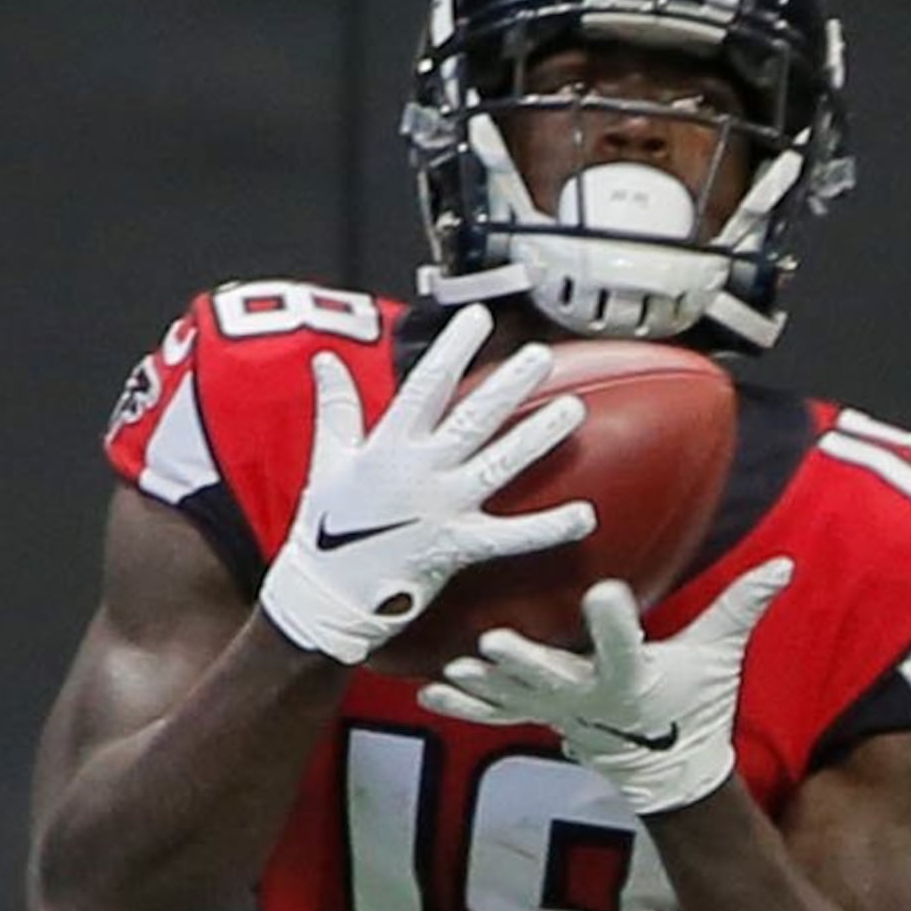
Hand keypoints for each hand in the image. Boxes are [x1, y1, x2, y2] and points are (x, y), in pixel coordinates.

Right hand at [257, 307, 596, 665]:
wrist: (325, 593)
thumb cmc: (328, 526)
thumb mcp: (328, 458)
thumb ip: (336, 407)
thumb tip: (325, 359)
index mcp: (388, 444)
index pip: (426, 384)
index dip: (454, 348)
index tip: (478, 316)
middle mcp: (418, 470)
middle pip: (472, 418)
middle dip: (508, 385)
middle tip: (542, 356)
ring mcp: (441, 508)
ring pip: (498, 465)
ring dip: (538, 438)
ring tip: (575, 410)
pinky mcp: (457, 547)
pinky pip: (511, 537)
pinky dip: (548, 528)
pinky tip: (585, 515)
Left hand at [425, 560, 797, 815]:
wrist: (668, 770)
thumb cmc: (694, 703)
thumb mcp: (720, 656)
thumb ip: (742, 607)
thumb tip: (784, 565)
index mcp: (634, 678)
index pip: (628, 647)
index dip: (616, 623)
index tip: (606, 594)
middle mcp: (593, 699)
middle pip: (556, 679)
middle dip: (526, 662)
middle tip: (493, 643)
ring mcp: (562, 714)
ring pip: (516, 699)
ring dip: (484, 686)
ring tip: (453, 669)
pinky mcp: (542, 720)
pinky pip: (498, 714)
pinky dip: (464, 705)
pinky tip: (429, 689)